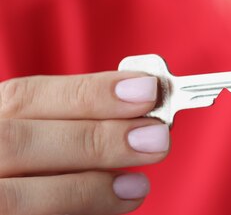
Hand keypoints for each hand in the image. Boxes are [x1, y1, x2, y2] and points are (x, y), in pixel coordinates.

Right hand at [0, 71, 168, 214]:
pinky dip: (77, 214)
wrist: (13, 199)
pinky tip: (117, 206)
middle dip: (96, 138)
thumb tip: (144, 119)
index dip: (89, 92)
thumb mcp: (47, 137)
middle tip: (156, 137)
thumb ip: (80, 126)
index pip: (26, 96)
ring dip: (86, 187)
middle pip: (18, 142)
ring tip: (139, 185)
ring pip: (15, 198)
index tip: (147, 89)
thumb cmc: (32, 169)